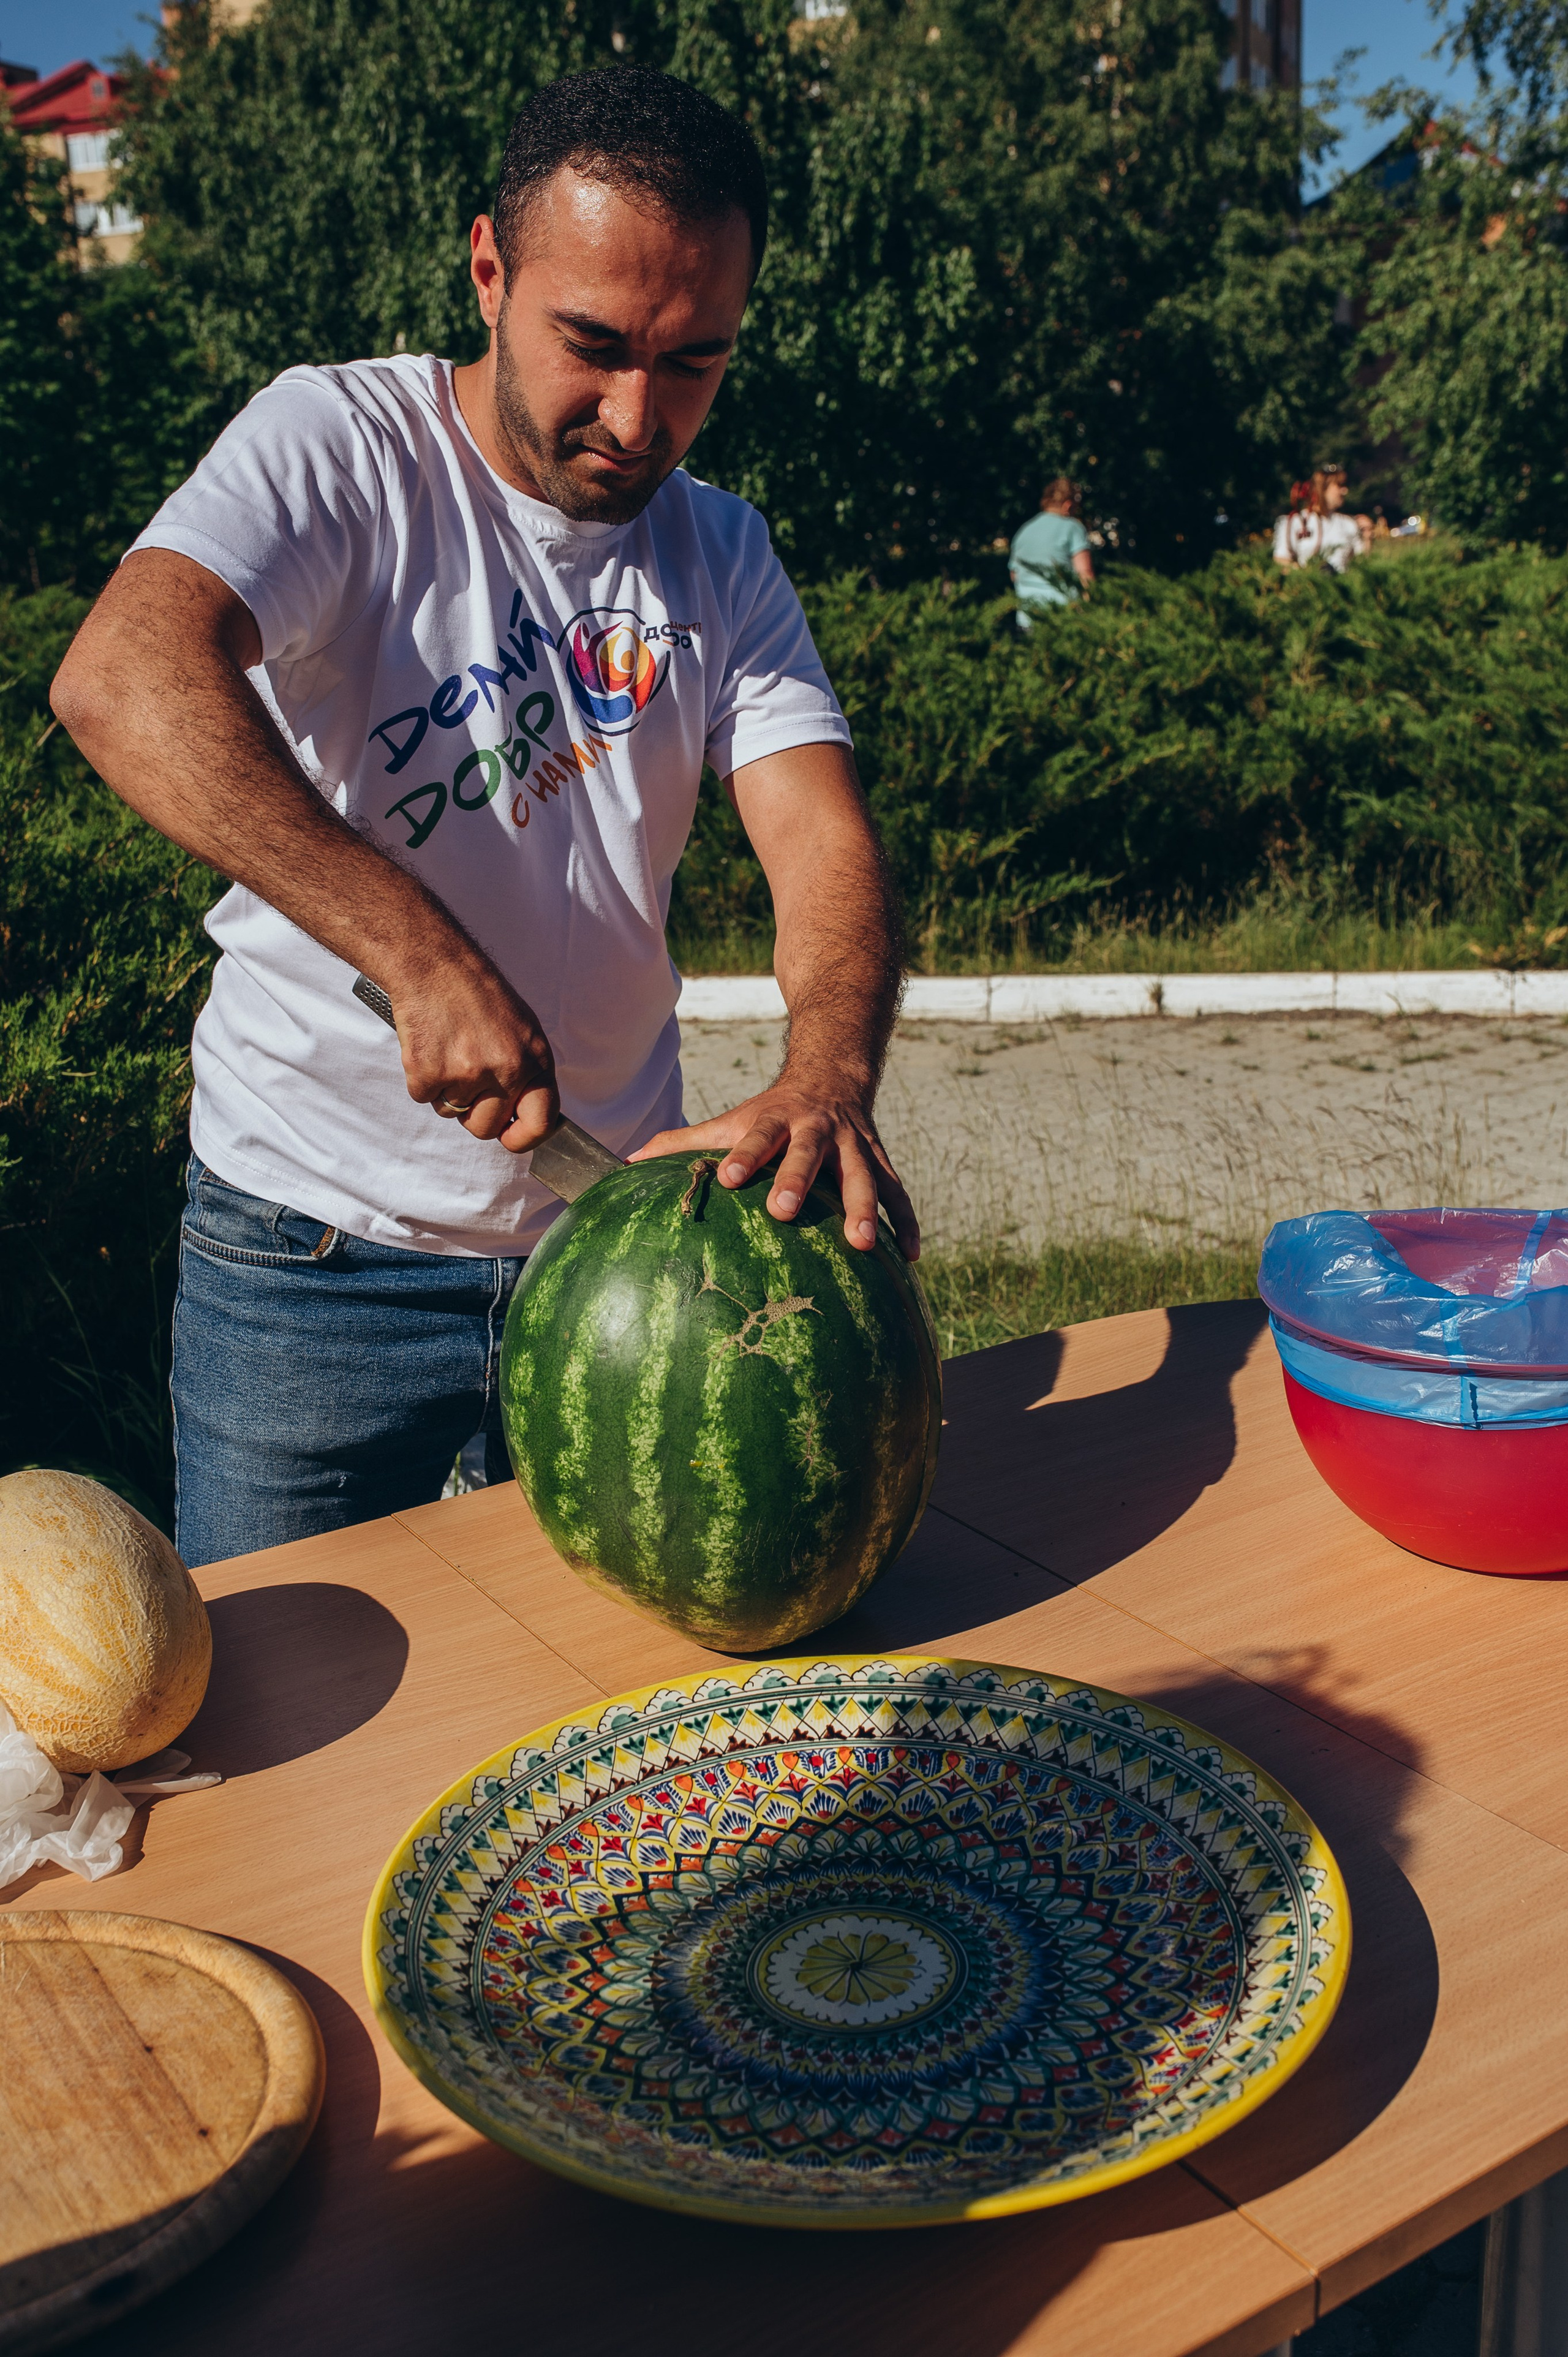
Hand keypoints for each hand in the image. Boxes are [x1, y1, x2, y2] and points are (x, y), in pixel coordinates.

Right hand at [385, 947, 558, 1151]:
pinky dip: (421, 1077)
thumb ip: (526, 1071)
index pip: (541, 1121)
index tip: (510, 1139)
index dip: (523, 1138)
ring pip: (451, 1111)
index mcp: (534, 1060)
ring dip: (446, 1089)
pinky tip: (429, 1046)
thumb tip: (522, 1114)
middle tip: (465, 1077)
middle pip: (486, 1127)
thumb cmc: (478, 993)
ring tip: (448, 1049)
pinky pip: (424, 1098)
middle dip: (473, 1113)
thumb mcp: (522, 1029)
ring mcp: (466, 1074)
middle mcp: (505, 1071)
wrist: (435, 965)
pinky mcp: (428, 1074)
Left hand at [631, 1077, 919, 1258]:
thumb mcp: (731, 1121)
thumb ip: (684, 1144)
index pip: (757, 1137)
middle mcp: (817, 1131)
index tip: (730, 1178)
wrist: (832, 1075)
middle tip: (785, 1211)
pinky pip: (897, 1193)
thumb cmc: (771, 1112)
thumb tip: (627, 1164)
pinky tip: (909, 1257)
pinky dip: (905, 1224)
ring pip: (863, 1177)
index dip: (745, 1156)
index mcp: (777, 1121)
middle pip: (809, 1155)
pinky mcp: (880, 1161)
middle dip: (800, 1180)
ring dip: (864, 1210)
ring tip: (861, 1246)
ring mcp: (853, 1146)